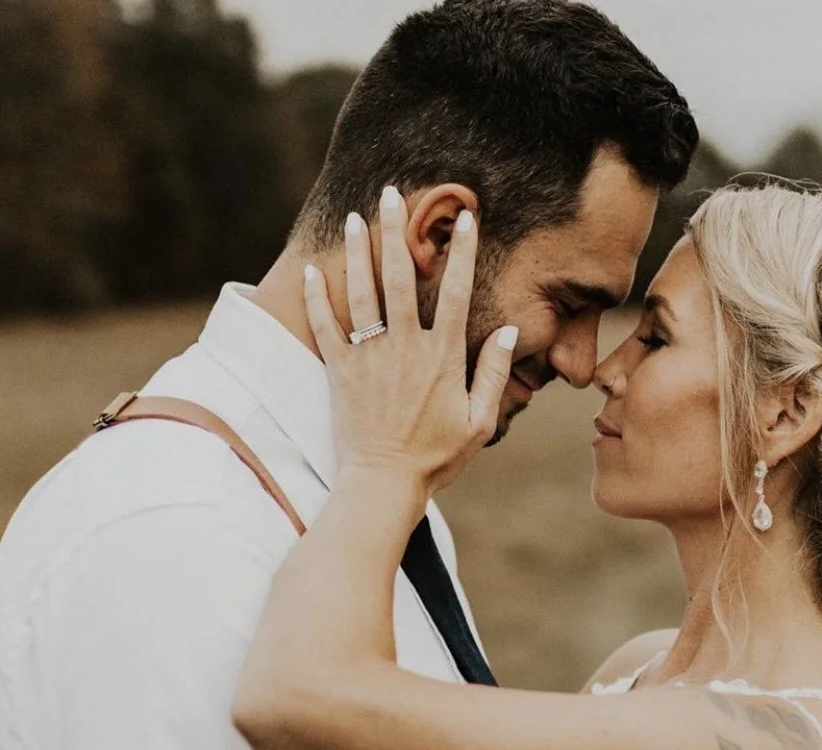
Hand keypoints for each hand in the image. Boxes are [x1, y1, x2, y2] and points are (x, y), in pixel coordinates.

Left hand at [303, 185, 517, 496]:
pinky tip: (312, 272)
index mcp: (443, 357)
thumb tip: (509, 331)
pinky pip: (326, 327)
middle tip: (390, 193)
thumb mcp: (480, 422)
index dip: (463, 252)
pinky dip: (317, 298)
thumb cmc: (437, 458)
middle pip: (401, 276)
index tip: (467, 218)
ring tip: (352, 218)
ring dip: (357, 251)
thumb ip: (495, 374)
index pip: (457, 292)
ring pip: (361, 292)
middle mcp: (405, 347)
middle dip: (397, 230)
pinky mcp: (340, 372)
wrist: (383, 484)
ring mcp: (370, 357)